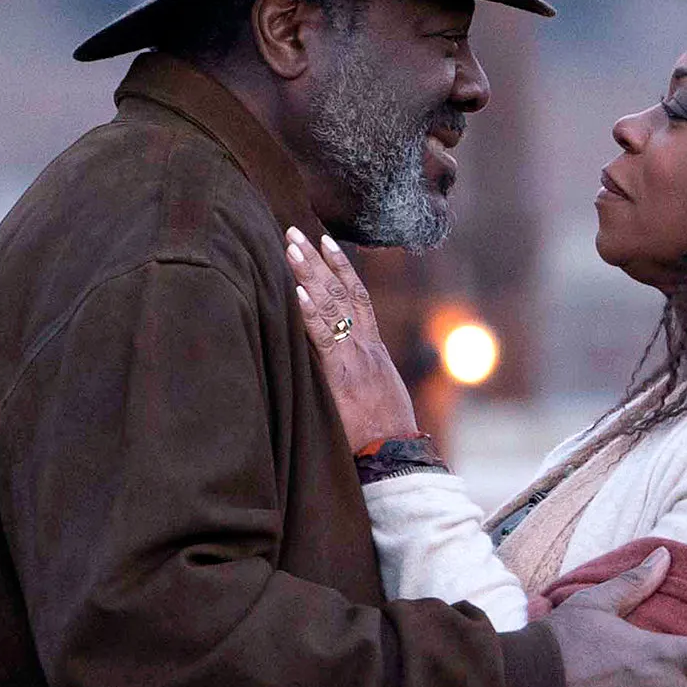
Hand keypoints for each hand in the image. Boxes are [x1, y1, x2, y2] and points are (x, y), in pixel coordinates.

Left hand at [286, 228, 418, 452]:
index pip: (358, 295)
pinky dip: (311, 314)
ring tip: (290, 248)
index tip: (325, 242)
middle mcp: (366, 346)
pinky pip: (325, 339)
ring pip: (332, 306)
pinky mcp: (342, 376)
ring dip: (309, 274)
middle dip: (317, 260)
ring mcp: (355, 358)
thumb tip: (347, 363)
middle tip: (294, 232)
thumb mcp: (378, 392)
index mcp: (374, 348)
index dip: (341, 267)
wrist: (396, 454)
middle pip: (342, 291)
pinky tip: (296, 293)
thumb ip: (361, 370)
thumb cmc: (385, 432)